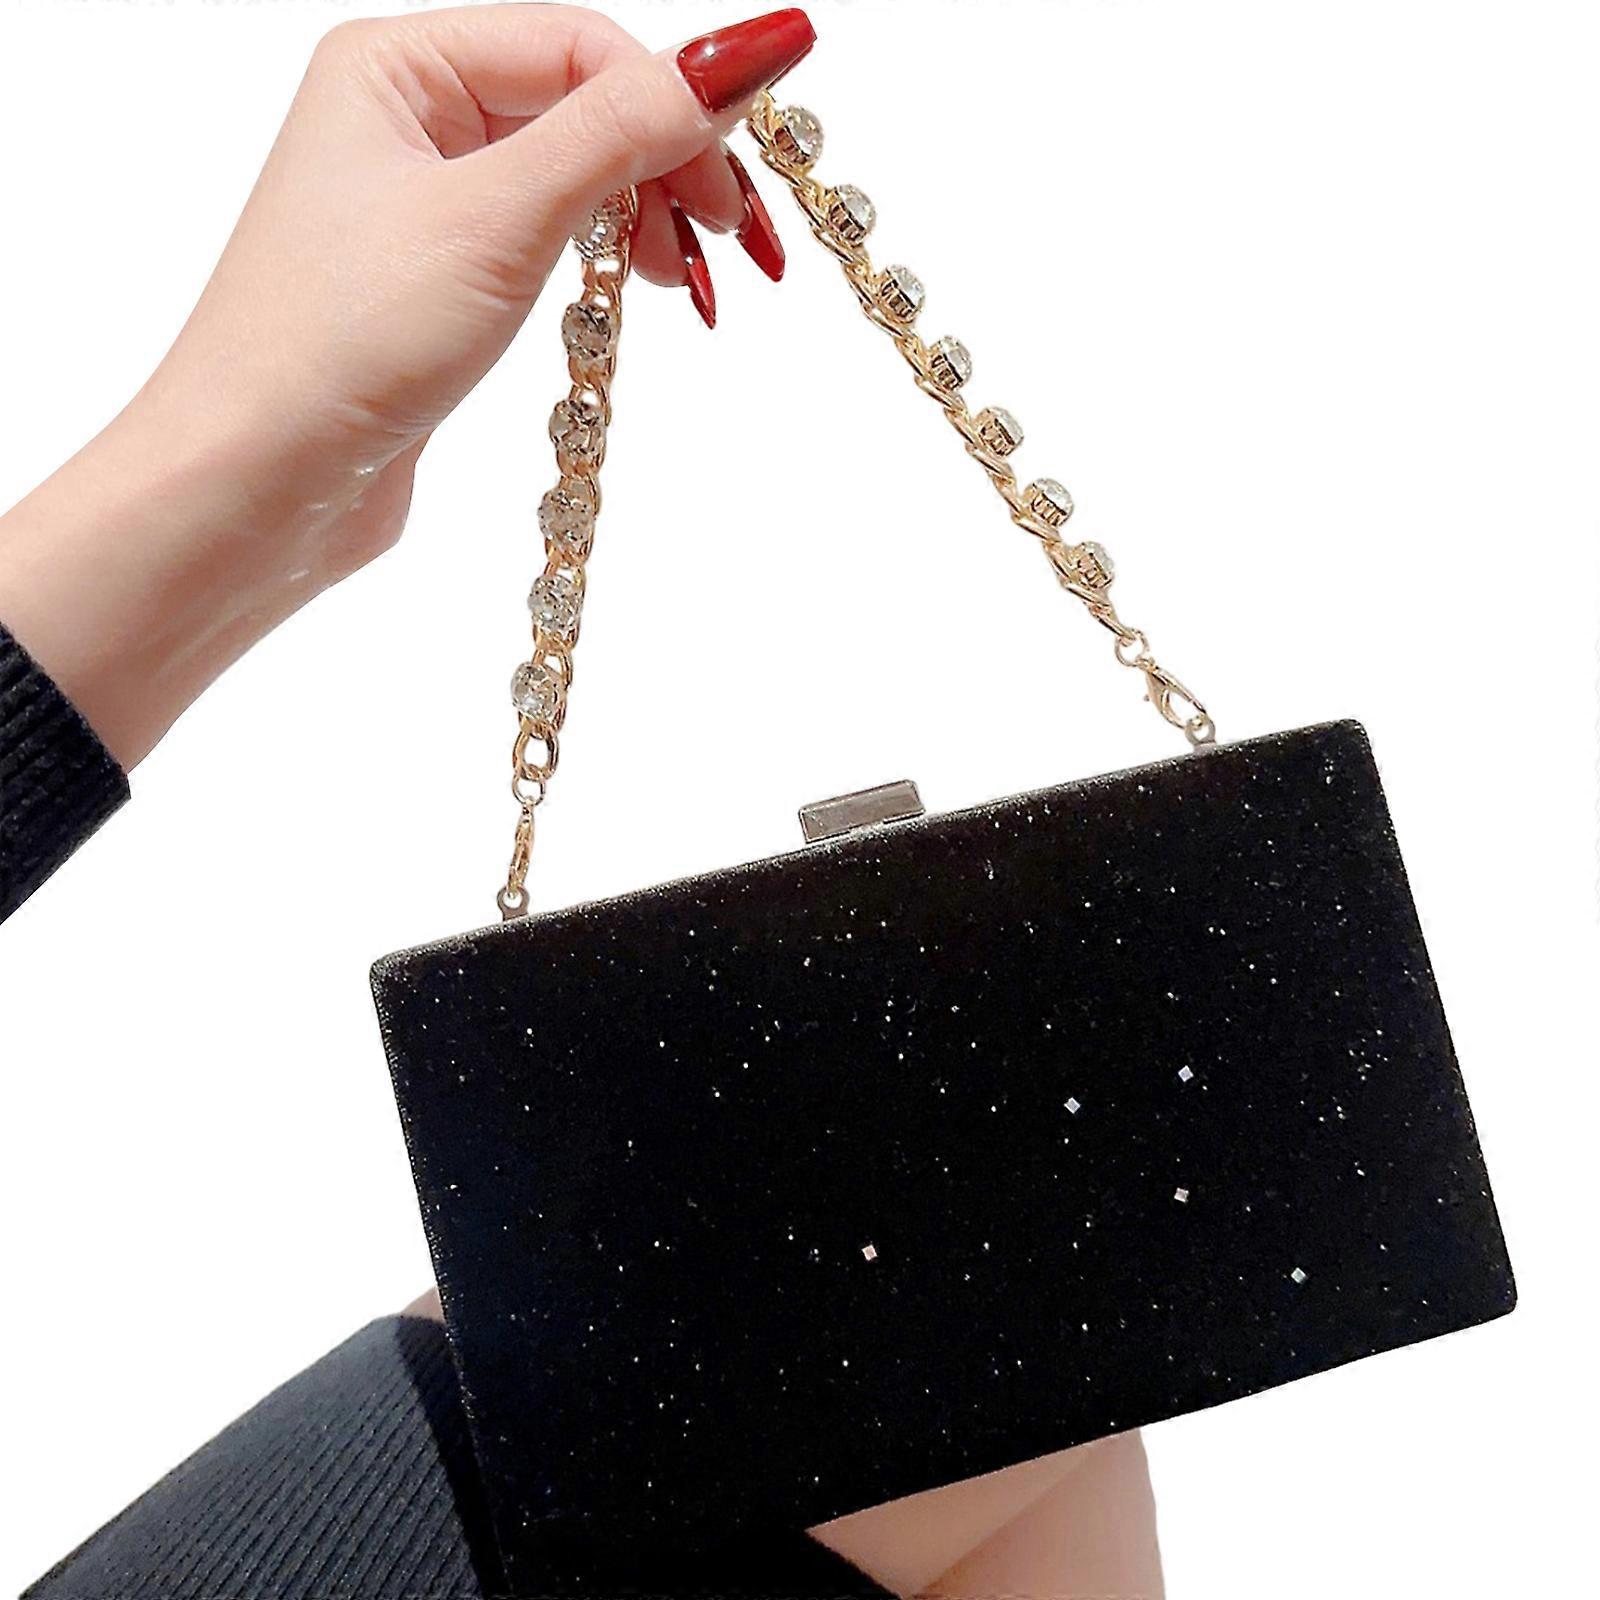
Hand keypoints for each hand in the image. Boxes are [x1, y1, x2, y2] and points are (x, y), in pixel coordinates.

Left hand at [0, 4, 810, 766]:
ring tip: (693, 293)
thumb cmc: (345, 341)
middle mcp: (405, 118)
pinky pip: (548, 243)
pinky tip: (637, 300)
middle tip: (738, 254)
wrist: (256, 485)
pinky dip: (606, 266)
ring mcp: (420, 204)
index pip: (583, 47)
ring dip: (649, 224)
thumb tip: (758, 48)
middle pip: (586, 108)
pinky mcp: (437, 285)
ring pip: (575, 180)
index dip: (678, 110)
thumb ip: (628, 128)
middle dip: (672, 173)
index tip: (740, 202)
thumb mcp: (502, 217)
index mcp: (398, 64)